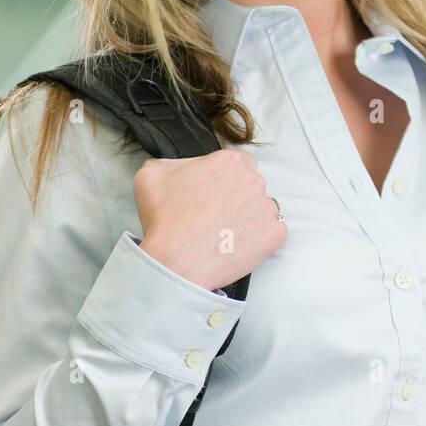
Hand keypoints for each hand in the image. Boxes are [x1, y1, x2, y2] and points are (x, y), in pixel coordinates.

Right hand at [133, 148, 286, 291]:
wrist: (176, 263)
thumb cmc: (164, 220)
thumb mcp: (151, 175)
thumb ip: (170, 162)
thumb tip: (177, 165)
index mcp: (230, 162)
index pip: (238, 163)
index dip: (225, 179)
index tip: (214, 194)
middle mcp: (254, 180)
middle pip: (251, 184)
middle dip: (237, 197)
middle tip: (215, 215)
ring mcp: (267, 208)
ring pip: (262, 208)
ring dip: (248, 217)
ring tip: (224, 233)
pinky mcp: (274, 234)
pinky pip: (273, 232)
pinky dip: (259, 239)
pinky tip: (238, 244)